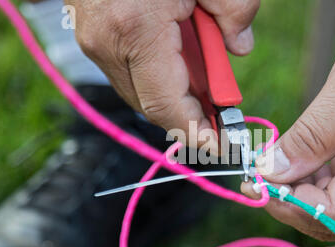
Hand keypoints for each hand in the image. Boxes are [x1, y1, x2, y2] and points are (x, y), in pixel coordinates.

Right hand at [65, 0, 259, 149]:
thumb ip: (234, 10)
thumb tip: (240, 48)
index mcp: (137, 30)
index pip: (168, 106)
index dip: (196, 133)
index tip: (221, 146)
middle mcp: (109, 43)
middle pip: (155, 106)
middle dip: (191, 116)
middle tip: (222, 115)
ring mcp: (96, 41)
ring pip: (142, 93)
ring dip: (177, 95)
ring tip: (207, 84)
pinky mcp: (95, 36)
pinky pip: (132, 73)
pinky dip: (161, 77)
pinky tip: (183, 63)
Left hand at [242, 0, 334, 240]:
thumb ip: (310, 139)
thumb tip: (271, 172)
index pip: (331, 215)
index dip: (287, 204)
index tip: (255, 183)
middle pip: (332, 217)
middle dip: (289, 198)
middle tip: (258, 173)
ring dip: (300, 188)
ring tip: (275, 162)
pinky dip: (316, 178)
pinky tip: (299, 158)